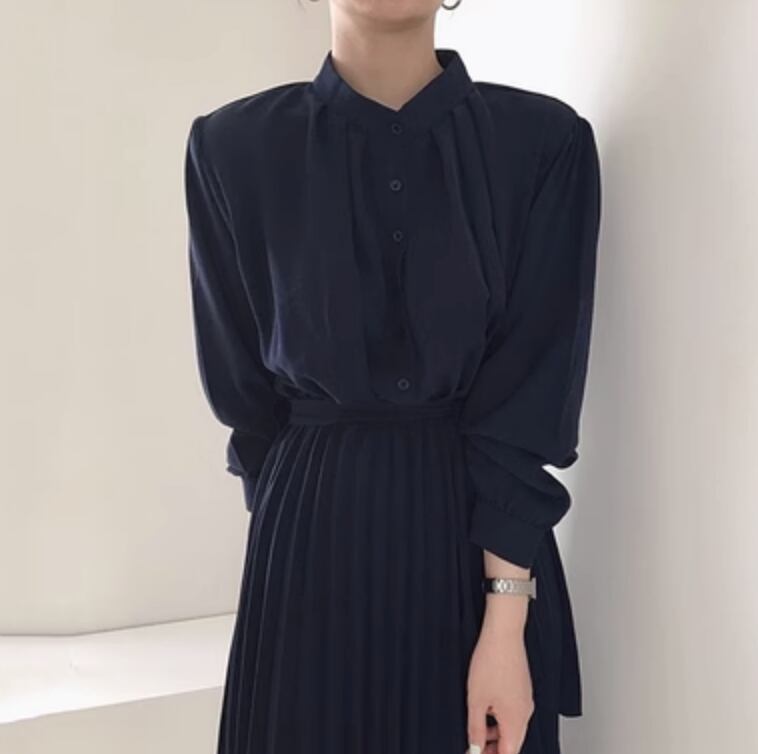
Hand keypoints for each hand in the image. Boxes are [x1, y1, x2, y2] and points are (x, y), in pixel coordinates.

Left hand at [465, 602, 534, 753]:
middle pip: (512, 742)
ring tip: (477, 729)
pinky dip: (501, 718)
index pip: (508, 753)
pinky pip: (514, 711)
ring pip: (513, 727)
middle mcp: (525, 712)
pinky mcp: (522, 688)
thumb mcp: (476, 700)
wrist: (503, 634)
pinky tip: (486, 709)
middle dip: (494, 748)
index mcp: (516, 720)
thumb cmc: (491, 662)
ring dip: (496, 733)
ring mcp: (526, 699)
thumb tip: (475, 748)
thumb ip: (476, 728)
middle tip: (475, 746)